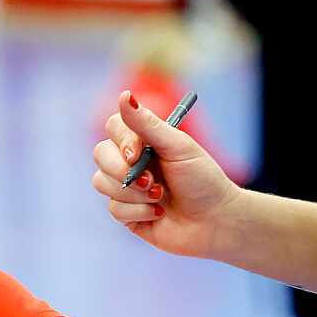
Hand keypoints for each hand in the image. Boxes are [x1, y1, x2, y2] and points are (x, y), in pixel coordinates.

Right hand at [91, 91, 243, 259]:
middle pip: (101, 154)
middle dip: (123, 170)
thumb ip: (148, 124)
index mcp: (144, 141)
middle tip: (151, 181)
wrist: (216, 220)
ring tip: (160, 196)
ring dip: (134, 193)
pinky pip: (114, 209)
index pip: (114, 127)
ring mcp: (126, 188)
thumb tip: (125, 95)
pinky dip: (139, 211)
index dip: (121, 140)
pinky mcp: (126, 214)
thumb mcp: (178, 147)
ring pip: (101, 182)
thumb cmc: (202, 179)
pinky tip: (159, 213)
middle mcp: (131, 162)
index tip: (136, 154)